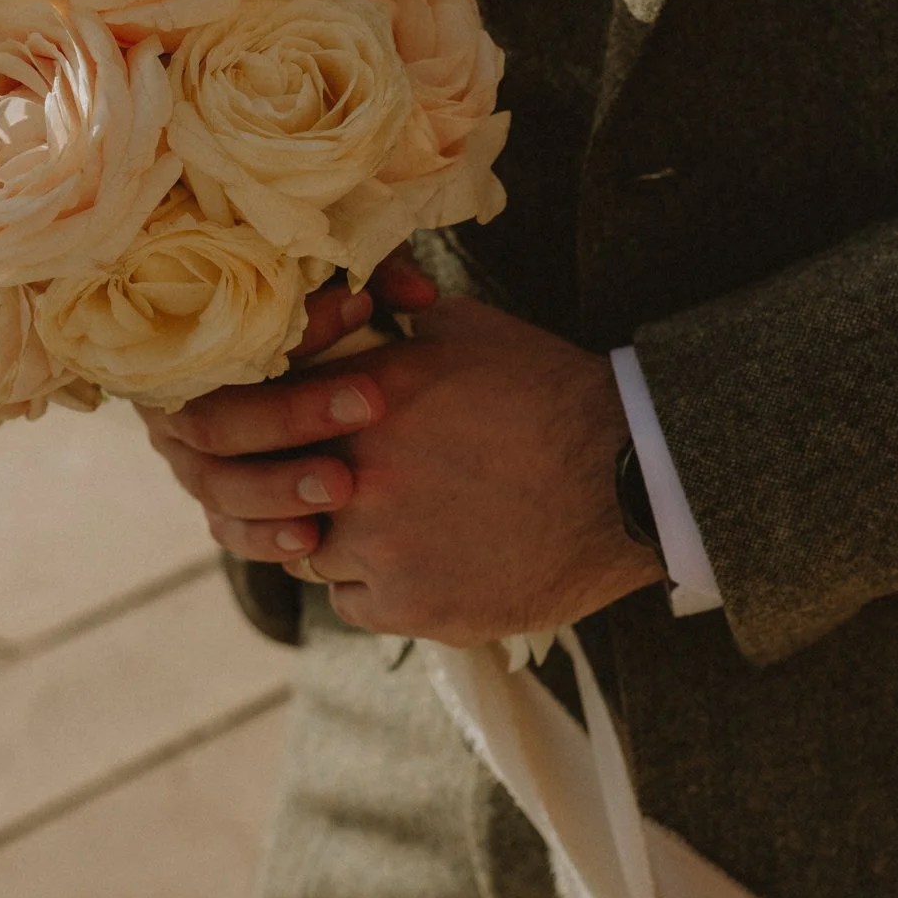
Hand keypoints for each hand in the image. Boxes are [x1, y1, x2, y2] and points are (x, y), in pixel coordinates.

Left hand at [141, 259, 664, 644]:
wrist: (627, 479)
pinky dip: (373, 587)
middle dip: (299, 484)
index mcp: (363, 401)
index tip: (300, 433)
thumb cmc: (551, 394)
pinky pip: (351, 602)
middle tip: (334, 481)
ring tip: (388, 523)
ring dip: (335, 538)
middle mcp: (359, 476)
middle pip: (282, 489)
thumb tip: (352, 291)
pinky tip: (416, 561)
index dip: (281, 425)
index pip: (270, 416)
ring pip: (310, 552)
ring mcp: (382, 548)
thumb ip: (393, 312)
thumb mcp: (467, 328)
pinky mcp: (413, 607)